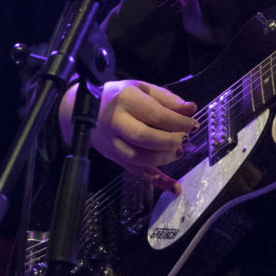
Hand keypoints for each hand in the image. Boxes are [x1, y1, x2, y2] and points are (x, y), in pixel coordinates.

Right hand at [58, 79, 198, 193]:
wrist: (82, 109)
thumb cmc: (118, 96)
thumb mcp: (142, 88)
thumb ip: (167, 98)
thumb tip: (190, 109)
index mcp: (126, 100)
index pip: (156, 114)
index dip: (178, 122)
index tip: (194, 125)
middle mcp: (116, 122)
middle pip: (144, 137)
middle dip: (170, 141)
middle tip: (184, 139)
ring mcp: (113, 143)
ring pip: (138, 158)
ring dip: (164, 158)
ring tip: (178, 152)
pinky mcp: (114, 158)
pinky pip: (136, 172)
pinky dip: (157, 181)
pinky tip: (174, 187)